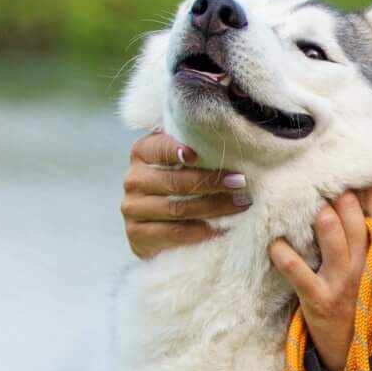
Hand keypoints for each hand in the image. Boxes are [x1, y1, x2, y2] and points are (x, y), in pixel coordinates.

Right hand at [121, 129, 249, 256]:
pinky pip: (171, 233)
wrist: (154, 224)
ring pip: (177, 208)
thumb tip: (226, 135)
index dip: (176, 151)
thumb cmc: (176, 182)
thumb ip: (193, 147)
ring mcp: (132, 208)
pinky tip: (220, 230)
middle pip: (174, 181)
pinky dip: (198, 232)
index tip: (199, 155)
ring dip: (213, 207)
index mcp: (141, 153)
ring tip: (239, 204)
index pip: (159, 149)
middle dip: (211, 182)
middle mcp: (133, 179)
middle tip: (239, 182)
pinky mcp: (137, 234)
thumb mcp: (180, 160)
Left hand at [268, 187, 371, 370]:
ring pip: (328, 231)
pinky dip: (280, 251)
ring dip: (314, 213)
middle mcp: (367, 269)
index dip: (367, 196)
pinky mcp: (317, 300)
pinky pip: (295, 268)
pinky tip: (274, 242)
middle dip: (337, 197)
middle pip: (353, 217)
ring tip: (304, 206)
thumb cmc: (371, 318)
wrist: (362, 364)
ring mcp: (342, 283)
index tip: (354, 183)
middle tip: (322, 188)